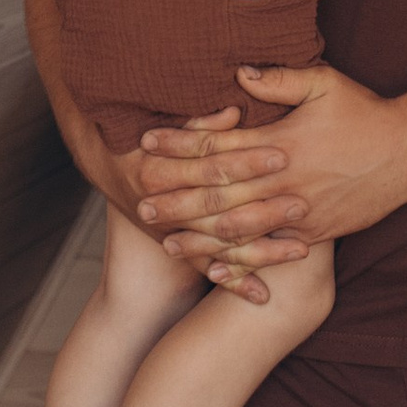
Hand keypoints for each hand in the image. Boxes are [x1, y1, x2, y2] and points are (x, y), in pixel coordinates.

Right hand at [126, 99, 298, 296]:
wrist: (106, 165)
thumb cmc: (145, 137)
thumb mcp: (167, 123)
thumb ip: (202, 124)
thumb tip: (237, 111)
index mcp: (159, 165)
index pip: (210, 161)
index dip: (246, 158)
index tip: (282, 155)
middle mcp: (162, 202)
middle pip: (220, 205)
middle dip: (262, 207)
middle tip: (300, 204)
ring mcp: (170, 231)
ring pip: (220, 243)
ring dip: (261, 250)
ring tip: (301, 249)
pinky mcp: (178, 250)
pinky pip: (209, 269)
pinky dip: (235, 282)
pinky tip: (263, 295)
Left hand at [141, 63, 406, 299]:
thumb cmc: (364, 113)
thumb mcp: (326, 83)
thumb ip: (280, 78)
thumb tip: (237, 74)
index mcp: (281, 142)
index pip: (219, 143)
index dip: (180, 143)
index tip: (147, 143)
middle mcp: (285, 181)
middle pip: (221, 192)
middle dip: (178, 198)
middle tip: (141, 203)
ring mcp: (299, 212)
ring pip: (240, 229)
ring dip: (201, 235)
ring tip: (166, 240)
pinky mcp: (313, 234)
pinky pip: (270, 252)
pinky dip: (240, 262)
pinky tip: (215, 267)